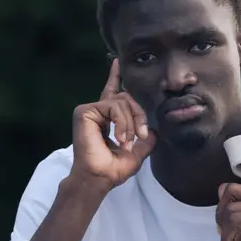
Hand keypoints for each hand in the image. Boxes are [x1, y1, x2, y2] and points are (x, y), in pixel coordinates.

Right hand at [70, 59, 156, 191]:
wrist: (99, 179)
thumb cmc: (113, 169)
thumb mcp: (137, 153)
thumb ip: (146, 139)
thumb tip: (156, 131)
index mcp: (106, 117)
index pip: (113, 93)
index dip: (115, 77)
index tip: (117, 62)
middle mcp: (97, 111)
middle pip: (127, 97)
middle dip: (139, 114)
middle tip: (142, 135)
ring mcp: (89, 110)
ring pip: (122, 102)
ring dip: (131, 123)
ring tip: (127, 142)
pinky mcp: (84, 111)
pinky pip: (113, 107)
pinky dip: (121, 122)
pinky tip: (119, 138)